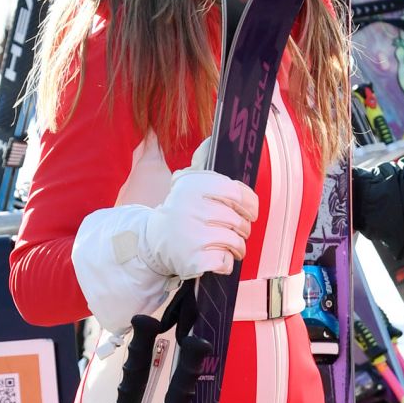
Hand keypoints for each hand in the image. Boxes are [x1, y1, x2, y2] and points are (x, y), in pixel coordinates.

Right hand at [140, 169, 257, 279]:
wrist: (153, 240)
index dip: (250, 205)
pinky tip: (214, 257)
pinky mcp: (193, 259)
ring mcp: (192, 235)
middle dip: (242, 229)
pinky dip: (225, 263)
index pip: (237, 193)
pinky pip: (225, 261)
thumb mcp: (187, 183)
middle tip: (235, 231)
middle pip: (239, 221)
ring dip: (236, 247)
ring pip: (235, 242)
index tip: (250, 212)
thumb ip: (202, 162)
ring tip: (226, 245)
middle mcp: (191, 208)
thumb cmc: (180, 210)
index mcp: (193, 185)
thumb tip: (212, 140)